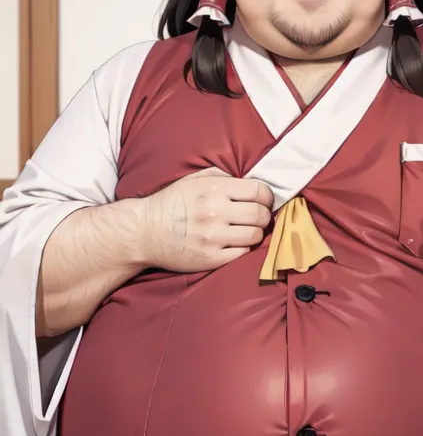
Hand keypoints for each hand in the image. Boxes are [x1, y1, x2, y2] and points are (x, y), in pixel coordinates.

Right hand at [139, 166, 273, 272]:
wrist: (143, 232)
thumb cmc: (171, 204)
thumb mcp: (193, 180)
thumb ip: (221, 177)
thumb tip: (250, 181)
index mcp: (213, 189)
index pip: (258, 191)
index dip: (266, 196)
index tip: (264, 200)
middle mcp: (215, 212)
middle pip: (261, 215)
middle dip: (263, 215)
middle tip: (257, 217)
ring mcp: (213, 237)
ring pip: (256, 235)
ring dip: (255, 233)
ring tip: (245, 230)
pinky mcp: (211, 258)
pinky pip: (243, 253)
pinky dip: (243, 248)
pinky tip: (234, 243)